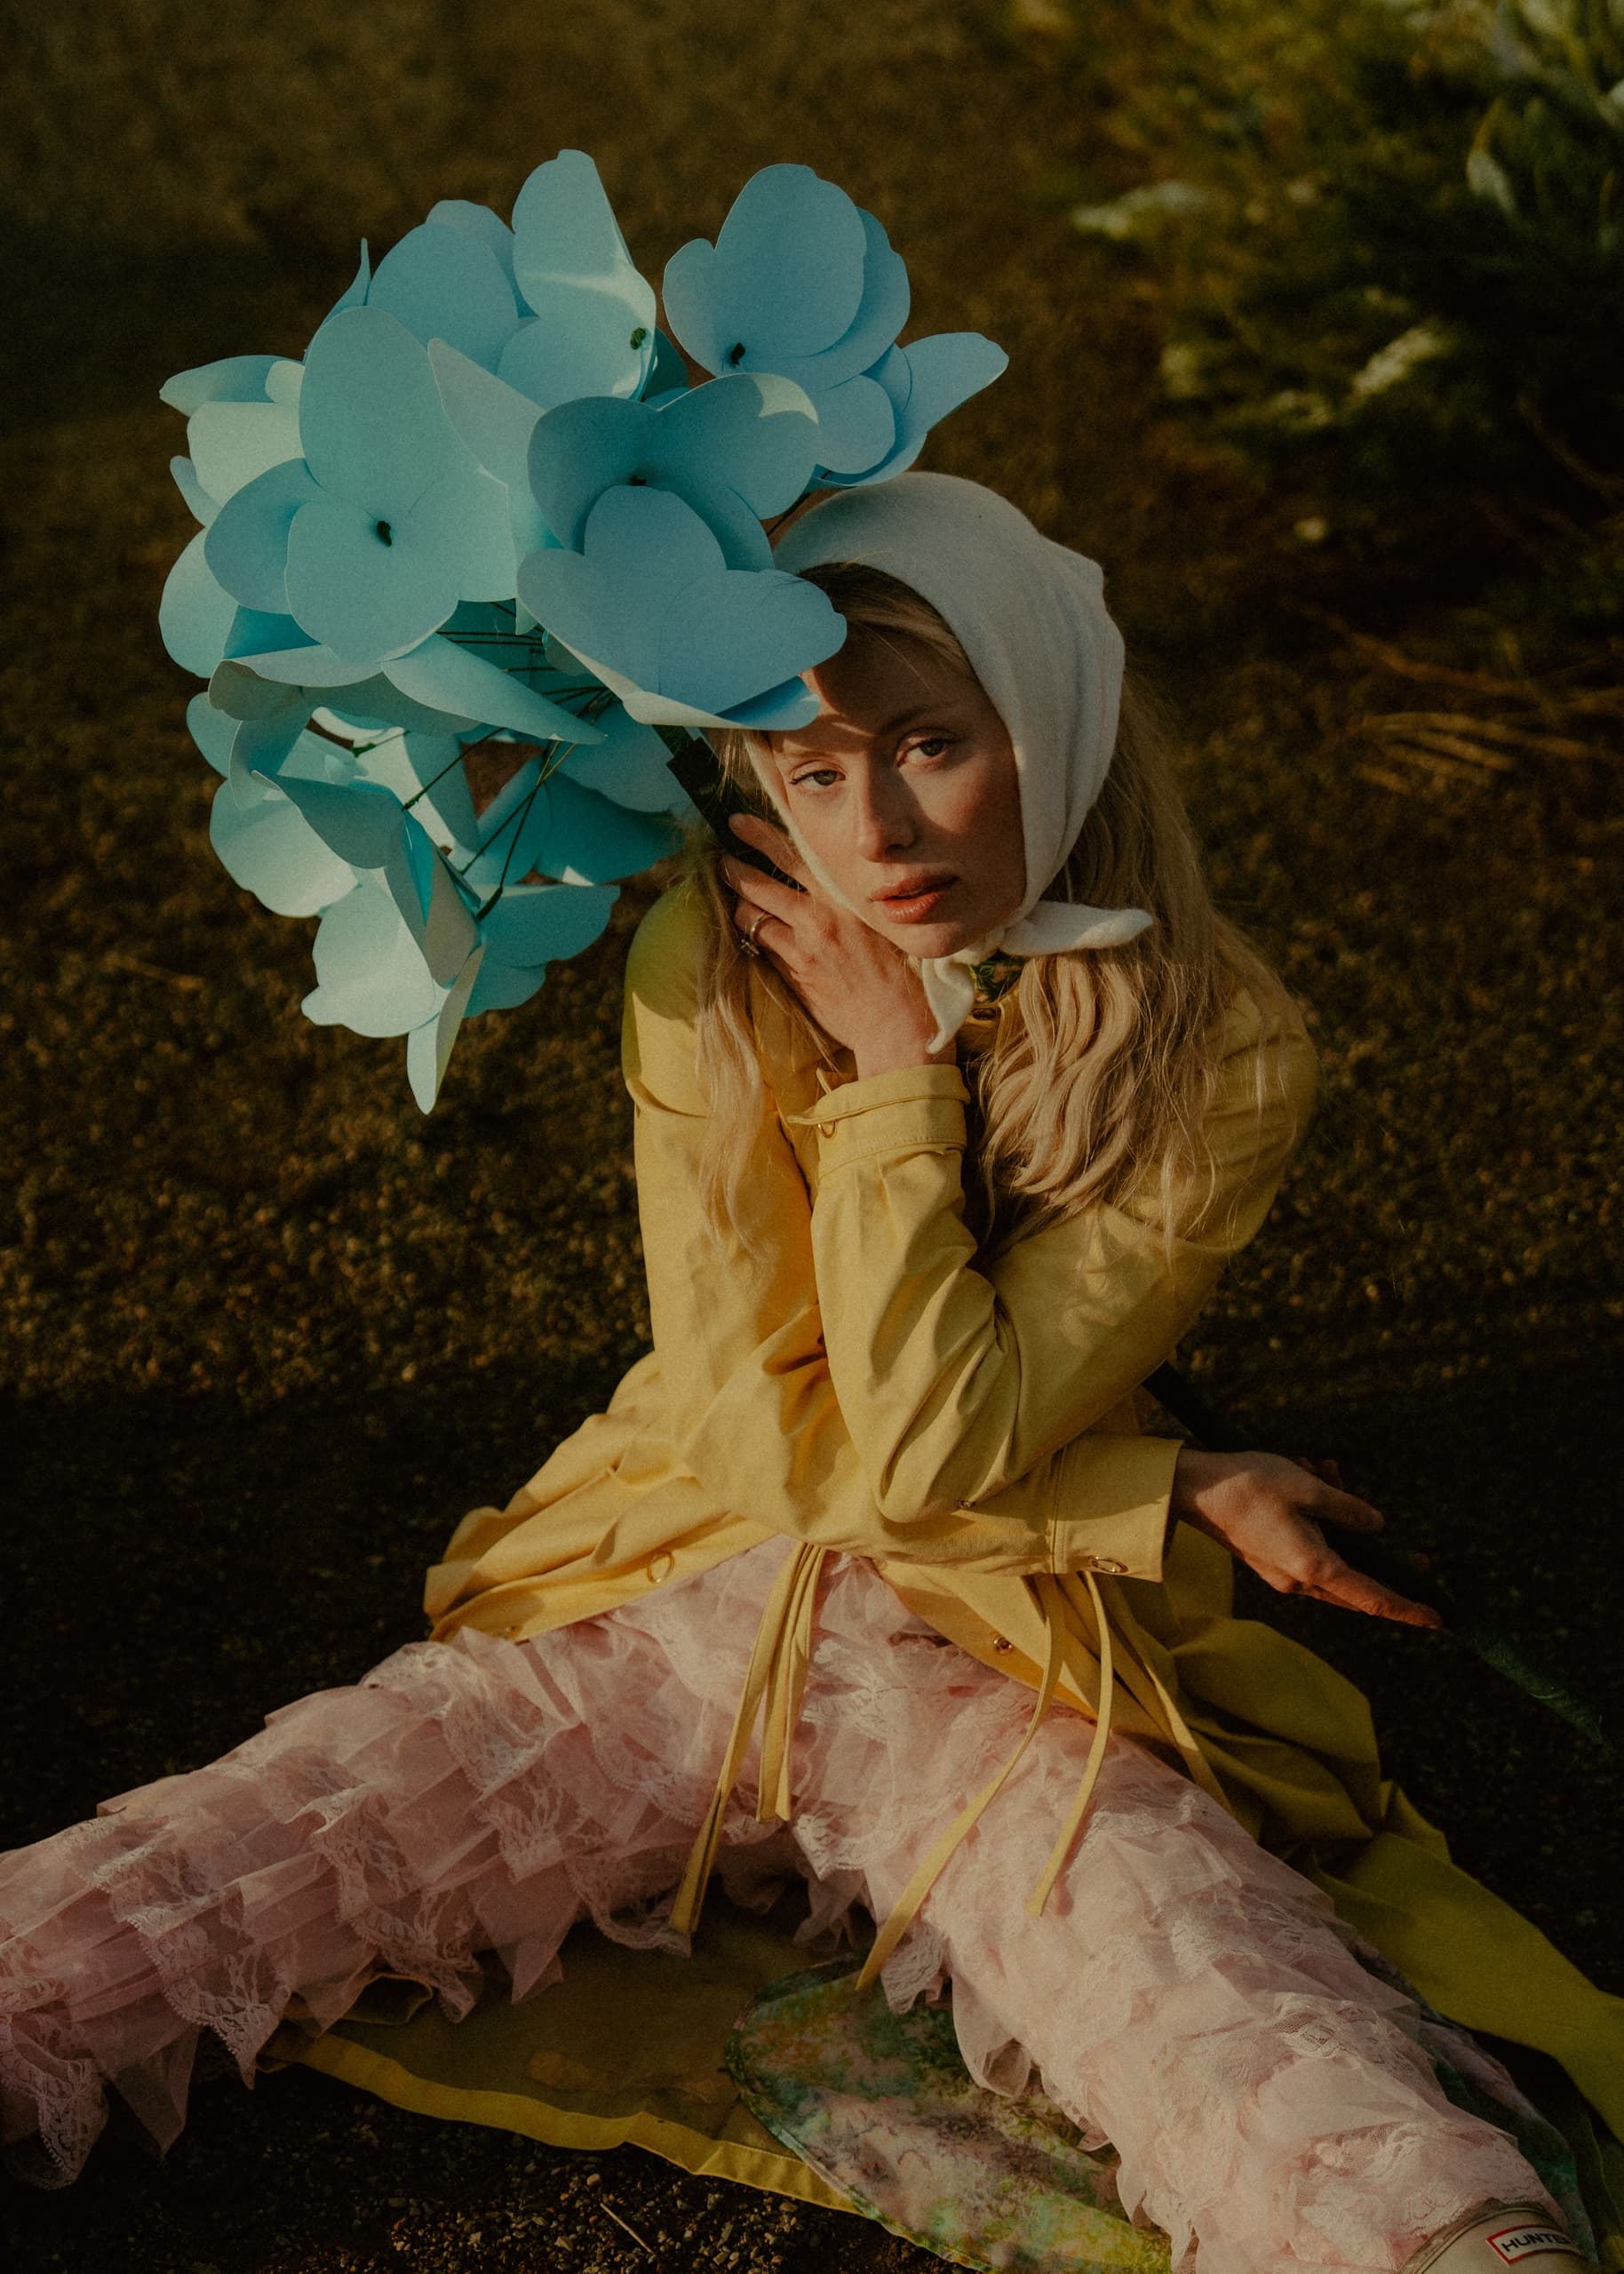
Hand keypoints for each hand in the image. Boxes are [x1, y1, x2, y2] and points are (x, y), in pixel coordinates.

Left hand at [723, 814, 950, 1079]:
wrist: (896, 1023)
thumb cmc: (896, 972)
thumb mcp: (877, 922)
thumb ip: (845, 902)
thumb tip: (814, 885)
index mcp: (844, 897)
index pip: (795, 855)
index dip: (762, 836)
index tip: (737, 821)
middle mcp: (821, 918)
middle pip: (762, 884)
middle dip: (735, 869)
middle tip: (721, 861)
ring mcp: (804, 948)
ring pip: (753, 917)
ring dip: (739, 908)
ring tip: (734, 902)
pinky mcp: (794, 975)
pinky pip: (761, 949)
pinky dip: (753, 939)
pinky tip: (751, 936)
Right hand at [1170, 1448, 1441, 1628]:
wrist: (1192, 1488)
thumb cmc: (1248, 1484)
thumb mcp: (1307, 1487)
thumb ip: (1347, 1509)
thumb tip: (1376, 1526)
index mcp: (1313, 1566)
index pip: (1372, 1597)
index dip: (1407, 1608)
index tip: (1437, 1618)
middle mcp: (1299, 1580)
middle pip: (1356, 1583)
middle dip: (1382, 1560)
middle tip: (1416, 1554)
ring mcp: (1282, 1573)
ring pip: (1333, 1558)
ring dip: (1340, 1520)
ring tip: (1325, 1469)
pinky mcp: (1269, 1560)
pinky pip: (1310, 1548)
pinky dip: (1320, 1520)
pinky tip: (1309, 1475)